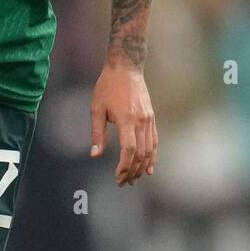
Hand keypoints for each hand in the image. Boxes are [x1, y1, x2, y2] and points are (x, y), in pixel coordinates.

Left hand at [90, 62, 156, 185]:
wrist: (126, 67)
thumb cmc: (107, 86)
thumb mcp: (96, 108)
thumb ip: (97, 133)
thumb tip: (95, 155)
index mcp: (127, 119)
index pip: (129, 150)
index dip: (124, 166)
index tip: (117, 177)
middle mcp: (141, 121)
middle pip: (141, 154)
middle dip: (133, 171)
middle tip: (123, 183)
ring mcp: (149, 120)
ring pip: (150, 150)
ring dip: (143, 167)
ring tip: (134, 179)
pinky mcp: (152, 118)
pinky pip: (155, 141)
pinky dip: (153, 156)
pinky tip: (149, 168)